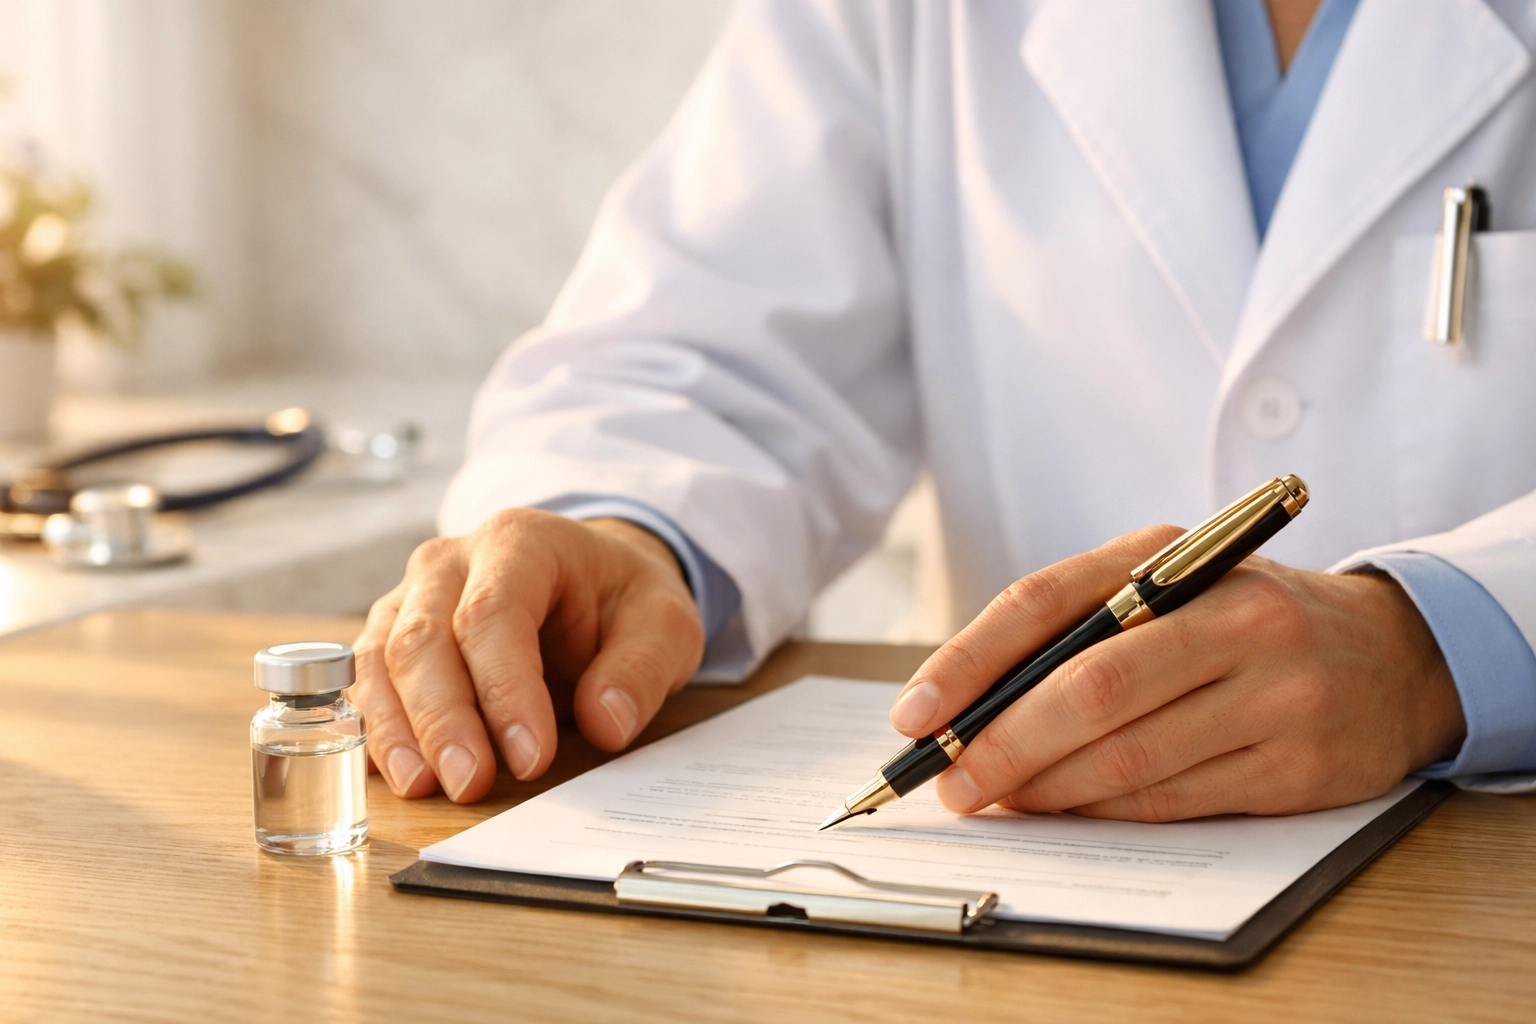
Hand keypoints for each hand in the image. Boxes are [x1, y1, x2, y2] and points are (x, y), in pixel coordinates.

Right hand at [353, 511, 703, 801]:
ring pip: (380, 661)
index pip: (493, 613)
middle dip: (443, 719)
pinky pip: (365, 684)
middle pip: (423, 638)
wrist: (591, 581)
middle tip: (470, 783)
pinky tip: (398, 773)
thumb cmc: (622, 601)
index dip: (506, 689)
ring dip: (397, 730)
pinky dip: (376, 731)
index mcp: (520, 541)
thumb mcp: (665, 624)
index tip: (533, 757)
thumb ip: (641, 669)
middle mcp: (449, 562)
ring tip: (423, 786)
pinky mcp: (391, 638)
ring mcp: (411, 598)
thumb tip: (607, 722)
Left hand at [888, 526, 1466, 820]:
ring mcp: (1274, 691)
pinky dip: (1104, 811)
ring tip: (996, 798)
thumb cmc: (1241, 620)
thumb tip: (968, 711)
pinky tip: (1067, 810)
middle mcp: (1232, 615)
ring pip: (1126, 755)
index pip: (1044, 602)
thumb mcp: (1168, 586)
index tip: (914, 717)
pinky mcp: (1297, 765)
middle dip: (1000, 744)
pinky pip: (1173, 799)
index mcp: (1176, 555)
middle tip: (950, 783)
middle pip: (1086, 688)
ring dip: (1045, 788)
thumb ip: (1074, 628)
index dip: (966, 663)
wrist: (1391, 655)